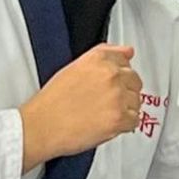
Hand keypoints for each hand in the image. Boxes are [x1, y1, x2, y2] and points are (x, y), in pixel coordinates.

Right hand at [18, 44, 141, 169]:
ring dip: (125, 109)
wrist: (42, 126)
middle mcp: (110, 74)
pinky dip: (124, 125)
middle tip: (106, 102)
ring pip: (136, 102)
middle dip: (124, 92)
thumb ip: (105, 55)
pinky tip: (107, 124)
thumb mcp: (75, 67)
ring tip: (103, 113)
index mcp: (99, 59)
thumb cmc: (53, 101)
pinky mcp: (119, 118)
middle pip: (135, 81)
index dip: (119, 74)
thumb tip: (128, 51)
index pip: (125, 58)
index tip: (114, 82)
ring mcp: (117, 96)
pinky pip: (134, 120)